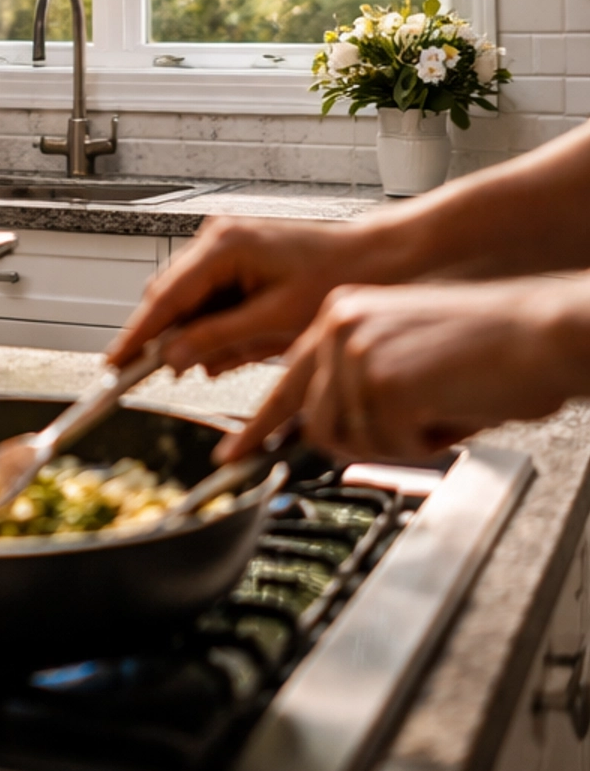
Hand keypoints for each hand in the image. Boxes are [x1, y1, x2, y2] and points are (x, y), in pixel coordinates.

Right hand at [109, 214, 395, 375]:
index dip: (137, 335)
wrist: (369, 258)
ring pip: (189, 300)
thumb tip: (173, 358)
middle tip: (185, 371)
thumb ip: (219, 339)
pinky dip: (220, 323)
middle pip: (171, 298)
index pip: (164, 297)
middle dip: (176, 338)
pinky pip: (210, 296)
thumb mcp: (275, 320)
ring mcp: (223, 244)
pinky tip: (249, 339)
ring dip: (205, 333)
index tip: (114, 363)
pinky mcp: (234, 257)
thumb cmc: (333, 277)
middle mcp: (216, 238)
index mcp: (223, 246)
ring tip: (248, 348)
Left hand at [216, 276, 589, 462]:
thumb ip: (359, 385)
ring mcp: (356, 350)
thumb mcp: (406, 356)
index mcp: (342, 314)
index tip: (231, 456)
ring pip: (352, 440)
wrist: (539, 332)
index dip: (257, 427)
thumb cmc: (490, 349)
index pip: (287, 380)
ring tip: (441, 404)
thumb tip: (327, 433)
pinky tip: (450, 406)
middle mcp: (339, 325)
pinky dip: (425, 443)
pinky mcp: (382, 379)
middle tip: (417, 429)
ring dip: (401, 441)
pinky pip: (389, 446)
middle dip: (366, 442)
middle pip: (317, 424)